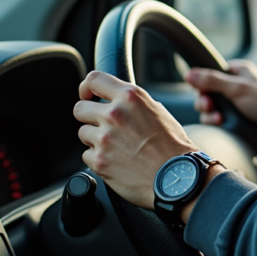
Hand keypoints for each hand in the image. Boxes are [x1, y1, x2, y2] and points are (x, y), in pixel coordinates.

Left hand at [74, 71, 198, 208]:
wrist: (176, 176)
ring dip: (95, 139)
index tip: (88, 95)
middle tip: (103, 126)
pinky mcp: (98, 160)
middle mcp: (114, 114)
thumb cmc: (173, 146)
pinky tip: (117, 160)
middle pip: (80, 108)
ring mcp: (104, 138)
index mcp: (130, 97)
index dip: (87, 88)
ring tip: (118, 147)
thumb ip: (134, 103)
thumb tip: (118, 102)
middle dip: (89, 117)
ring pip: (83, 133)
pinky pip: (86, 155)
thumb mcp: (159, 111)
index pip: (93, 80)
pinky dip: (98, 158)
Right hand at [187, 60, 256, 146]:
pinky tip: (222, 124)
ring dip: (210, 114)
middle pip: (206, 93)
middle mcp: (235, 86)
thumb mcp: (238, 88)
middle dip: (204, 101)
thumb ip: (213, 81)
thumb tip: (189, 74)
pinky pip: (217, 120)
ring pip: (210, 108)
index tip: (202, 91)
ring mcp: (235, 103)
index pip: (210, 74)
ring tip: (218, 118)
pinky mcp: (236, 119)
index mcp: (237, 71)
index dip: (202, 84)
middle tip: (209, 106)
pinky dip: (216, 122)